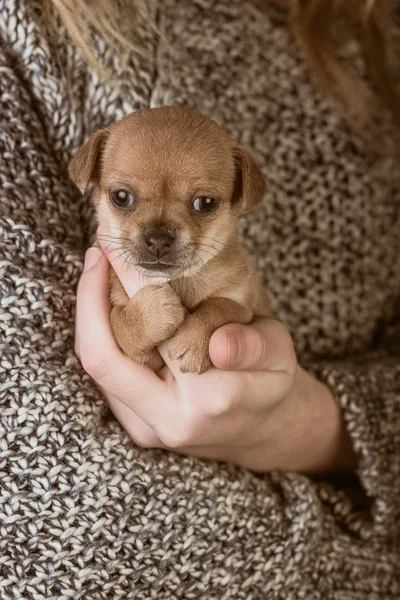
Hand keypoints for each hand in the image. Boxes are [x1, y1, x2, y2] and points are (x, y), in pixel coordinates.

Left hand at [75, 245, 355, 473]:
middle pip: (103, 358)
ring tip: (102, 273)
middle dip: (91, 300)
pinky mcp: (136, 427)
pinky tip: (113, 307)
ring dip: (94, 316)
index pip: (157, 333)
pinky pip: (108, 376)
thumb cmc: (271, 381)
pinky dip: (105, 336)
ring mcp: (147, 429)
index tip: (119, 247)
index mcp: (209, 399)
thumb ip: (253, 346)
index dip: (132, 283)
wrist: (260, 429)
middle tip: (97, 256)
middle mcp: (169, 421)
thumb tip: (220, 344)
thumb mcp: (278, 354)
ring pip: (100, 366)